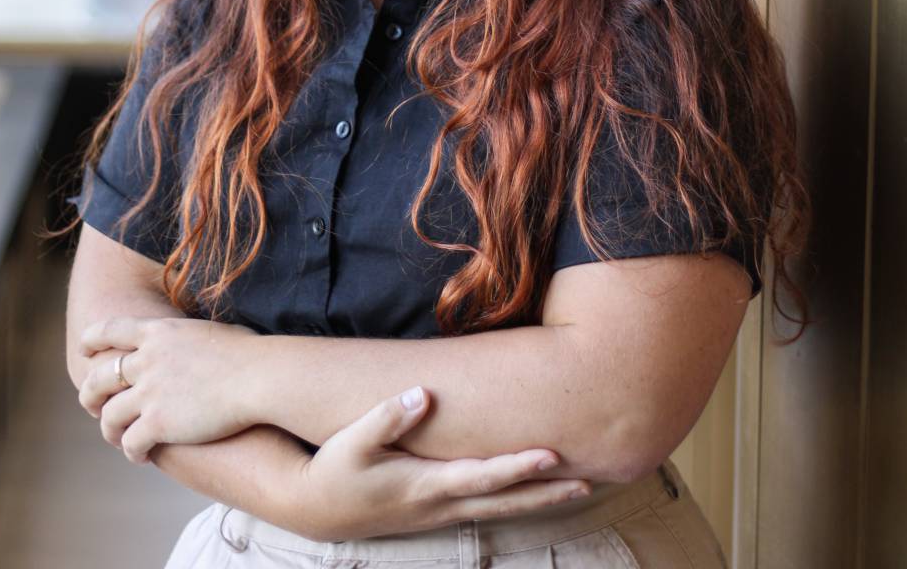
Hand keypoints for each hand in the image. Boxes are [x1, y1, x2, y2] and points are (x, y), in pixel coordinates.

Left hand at [79, 315, 256, 462]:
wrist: (260, 377)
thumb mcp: (213, 332)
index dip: (92, 340)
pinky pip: (129, 443)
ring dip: (110, 430)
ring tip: (119, 439)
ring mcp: (150, 392)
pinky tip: (142, 457)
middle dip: (90, 394)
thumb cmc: (251, 354)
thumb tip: (203, 339)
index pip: (111, 329)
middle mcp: (148, 359)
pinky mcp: (157, 422)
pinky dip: (131, 452)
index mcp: (160, 332)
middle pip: (99, 376)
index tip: (84, 351)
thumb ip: (195, 337)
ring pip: (109, 415)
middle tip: (93, 406)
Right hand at [291, 386, 591, 539]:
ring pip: (502, 508)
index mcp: (424, 486)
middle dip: (548, 492)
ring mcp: (441, 512)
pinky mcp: (438, 509)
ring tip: (580, 486)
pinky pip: (489, 506)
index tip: (552, 455)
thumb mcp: (353, 441)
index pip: (482, 478)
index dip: (518, 468)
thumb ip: (387, 417)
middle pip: (505, 502)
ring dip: (541, 499)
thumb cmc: (337, 469)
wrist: (317, 509)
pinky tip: (537, 490)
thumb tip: (422, 394)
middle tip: (590, 481)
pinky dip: (519, 499)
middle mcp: (441, 504)